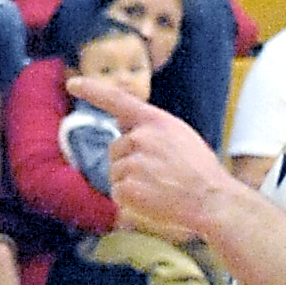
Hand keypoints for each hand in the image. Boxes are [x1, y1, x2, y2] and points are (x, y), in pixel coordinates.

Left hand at [104, 101, 235, 243]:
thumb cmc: (199, 169)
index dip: (93, 90)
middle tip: (160, 173)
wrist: (213, 200)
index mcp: (156, 121)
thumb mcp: (179, 135)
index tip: (72, 84)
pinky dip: (130, 199)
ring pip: (115, 171)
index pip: (117, 100)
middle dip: (129, 161)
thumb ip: (150, 128)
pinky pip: (117, 192)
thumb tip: (121, 124)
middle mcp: (141, 138)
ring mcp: (134, 163)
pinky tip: (153, 199)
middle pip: (116, 148)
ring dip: (130, 181)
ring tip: (160, 186)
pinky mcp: (127, 187)